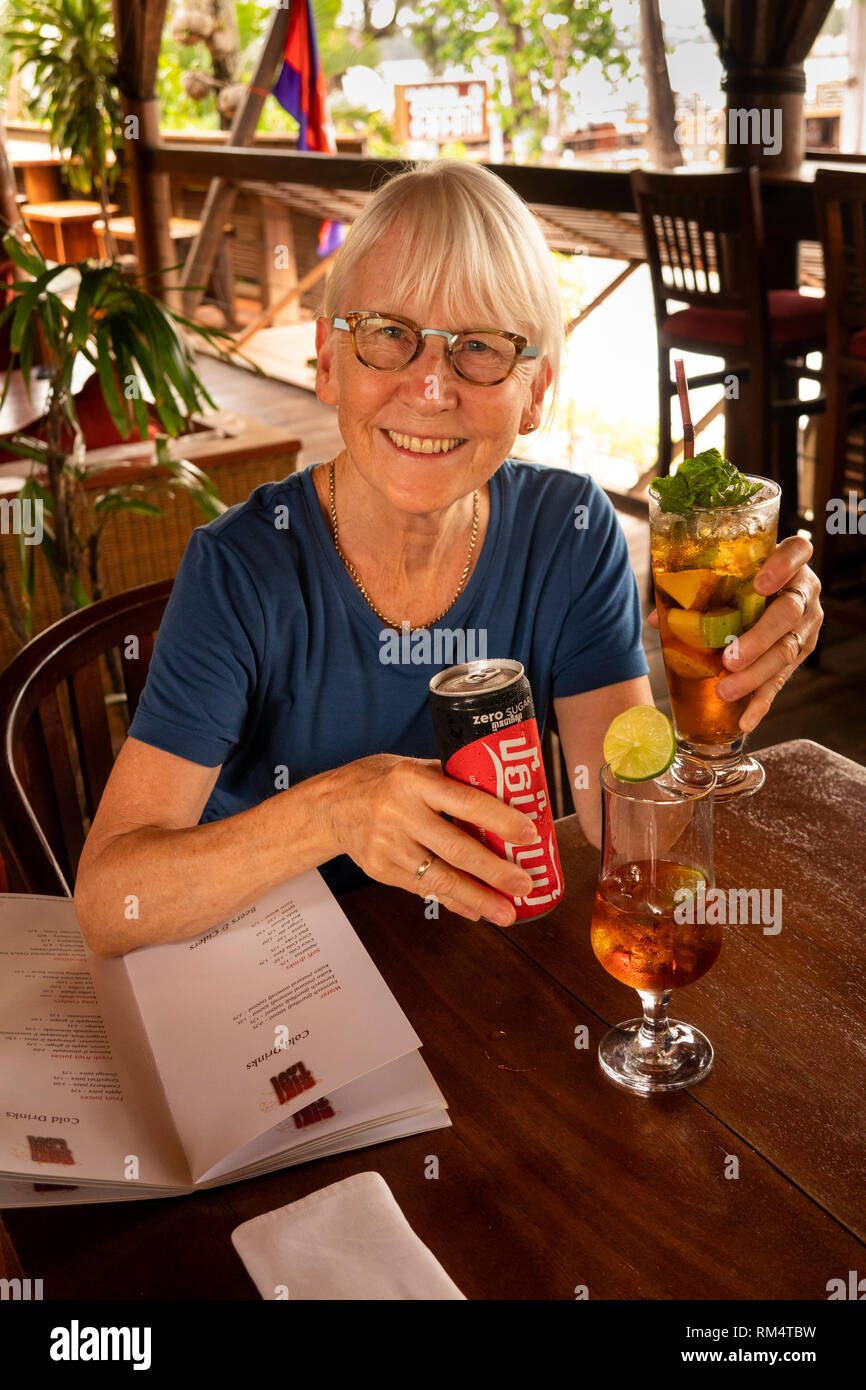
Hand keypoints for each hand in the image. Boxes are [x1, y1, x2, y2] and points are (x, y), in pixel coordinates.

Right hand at [321, 754, 537, 924]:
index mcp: (414, 781)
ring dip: (478, 898)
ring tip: (507, 912)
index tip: (530, 835)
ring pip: (440, 878)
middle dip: (495, 871)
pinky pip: (423, 889)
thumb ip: (452, 782)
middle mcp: (400, 814)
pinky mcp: (380, 870)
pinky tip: (475, 909)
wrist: (329, 806)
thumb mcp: (413, 767)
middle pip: (456, 848)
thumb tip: (503, 801)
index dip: (500, 820)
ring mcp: (388, 846)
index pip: (465, 801)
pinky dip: (452, 901)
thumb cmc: (380, 781)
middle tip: (525, 884)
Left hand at [648, 536, 822, 732]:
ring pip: (788, 650)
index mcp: (790, 562)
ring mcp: (807, 624)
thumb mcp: (727, 576)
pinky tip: (746, 721)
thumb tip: (658, 619)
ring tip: (726, 689)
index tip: (759, 584)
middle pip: (789, 612)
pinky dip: (761, 702)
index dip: (782, 567)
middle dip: (759, 638)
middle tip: (730, 658)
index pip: (797, 552)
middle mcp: (805, 591)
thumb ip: (698, 590)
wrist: (771, 593)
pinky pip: (783, 680)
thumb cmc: (741, 579)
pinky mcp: (801, 653)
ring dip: (755, 674)